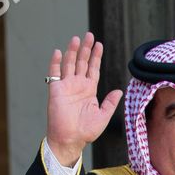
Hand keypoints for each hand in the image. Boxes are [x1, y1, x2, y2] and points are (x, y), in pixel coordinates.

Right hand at [46, 33, 122, 166]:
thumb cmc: (86, 131)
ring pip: (69, 64)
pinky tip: (58, 52)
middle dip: (86, 49)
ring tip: (76, 39)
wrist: (70, 139)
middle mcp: (78, 85)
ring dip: (72, 51)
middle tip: (89, 35)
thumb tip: (119, 91)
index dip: (96, 57)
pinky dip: (56, 62)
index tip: (99, 44)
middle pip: (82, 62)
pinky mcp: (56, 90)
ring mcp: (66, 86)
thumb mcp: (103, 116)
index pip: (93, 69)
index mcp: (89, 90)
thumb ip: (110, 103)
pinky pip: (54, 73)